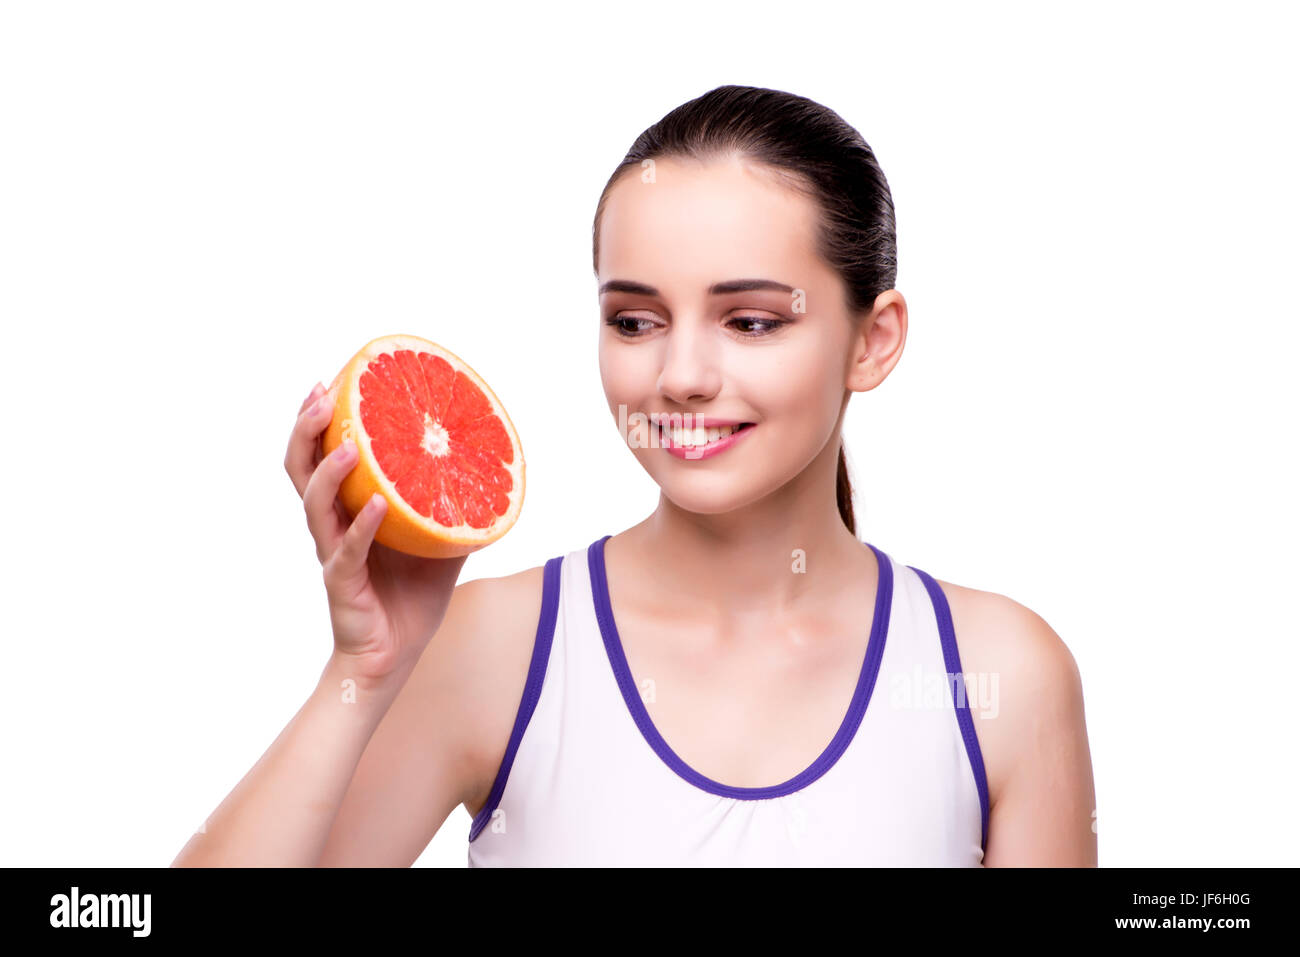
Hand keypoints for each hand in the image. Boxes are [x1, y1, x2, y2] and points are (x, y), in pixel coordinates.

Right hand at [283, 383, 465, 682]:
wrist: (392, 657)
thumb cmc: (410, 599)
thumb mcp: (439, 545)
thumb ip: (453, 512)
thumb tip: (491, 480)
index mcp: (346, 512)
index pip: (320, 458)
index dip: (316, 423)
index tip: (325, 384)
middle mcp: (331, 527)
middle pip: (300, 470)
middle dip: (306, 431)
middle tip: (320, 396)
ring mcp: (333, 553)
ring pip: (315, 505)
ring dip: (331, 470)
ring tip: (351, 443)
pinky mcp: (342, 582)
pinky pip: (349, 550)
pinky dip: (363, 526)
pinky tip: (377, 504)